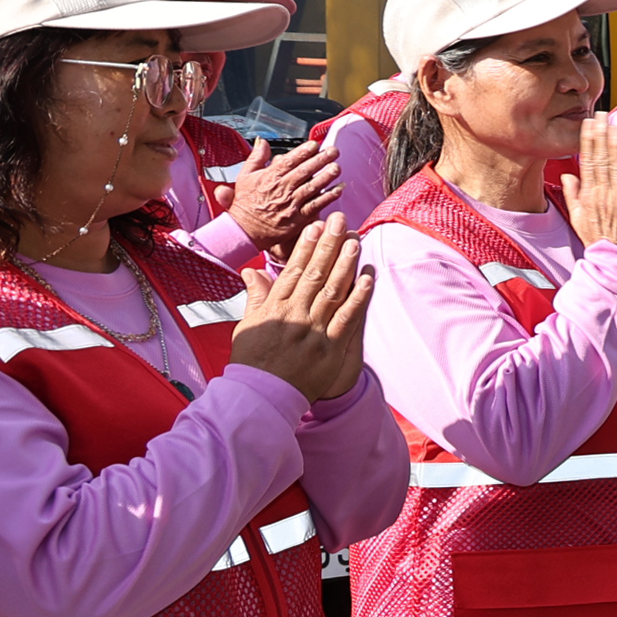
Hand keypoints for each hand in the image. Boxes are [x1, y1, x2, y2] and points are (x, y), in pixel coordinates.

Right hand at [220, 138, 339, 252]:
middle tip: (334, 151)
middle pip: (304, 171)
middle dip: (320, 160)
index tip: (315, 144)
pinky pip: (316, 205)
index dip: (303, 151)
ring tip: (337, 167)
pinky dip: (328, 197)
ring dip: (326, 176)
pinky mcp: (298, 218)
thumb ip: (256, 157)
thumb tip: (263, 142)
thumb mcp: (245, 176)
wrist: (244, 229)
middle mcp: (282, 189)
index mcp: (270, 177)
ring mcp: (291, 204)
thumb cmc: (246, 203)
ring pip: (312, 187)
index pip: (289, 161)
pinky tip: (339, 189)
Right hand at [230, 217, 372, 401]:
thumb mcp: (248, 324)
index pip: (293, 271)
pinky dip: (359, 297)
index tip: (316, 227)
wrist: (260, 395)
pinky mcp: (330, 348)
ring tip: (355, 240)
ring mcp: (313, 331)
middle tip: (340, 221)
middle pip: (315, 274)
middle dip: (328, 245)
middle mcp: (294, 315)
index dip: (306, 247)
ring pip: (332, 291)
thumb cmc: (252, 360)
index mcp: (274, 308)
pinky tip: (368, 278)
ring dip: (346, 264)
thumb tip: (252, 272)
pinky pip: (347, 318)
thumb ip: (256, 297)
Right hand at [565, 116, 616, 261]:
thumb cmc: (599, 241)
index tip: (589, 124)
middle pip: (601, 160)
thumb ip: (574, 195)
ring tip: (616, 127)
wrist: (613, 262)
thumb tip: (568, 176)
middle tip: (602, 115)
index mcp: (589, 196)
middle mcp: (603, 196)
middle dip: (601, 136)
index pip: (588, 162)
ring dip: (616, 147)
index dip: (589, 141)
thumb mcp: (579, 218)